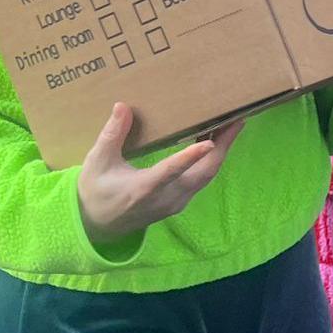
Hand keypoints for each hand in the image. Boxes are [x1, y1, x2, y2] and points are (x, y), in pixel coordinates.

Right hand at [78, 104, 243, 246]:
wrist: (97, 226)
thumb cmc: (95, 191)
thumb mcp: (98, 162)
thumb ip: (112, 135)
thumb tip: (123, 106)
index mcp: (144, 188)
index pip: (171, 171)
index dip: (190, 157)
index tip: (209, 141)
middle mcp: (166, 198)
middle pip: (203, 173)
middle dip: (223, 146)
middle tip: (236, 120)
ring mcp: (176, 202)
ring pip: (206, 176)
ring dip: (221, 152)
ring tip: (231, 125)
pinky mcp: (180, 202)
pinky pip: (202, 180)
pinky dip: (211, 161)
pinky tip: (215, 142)